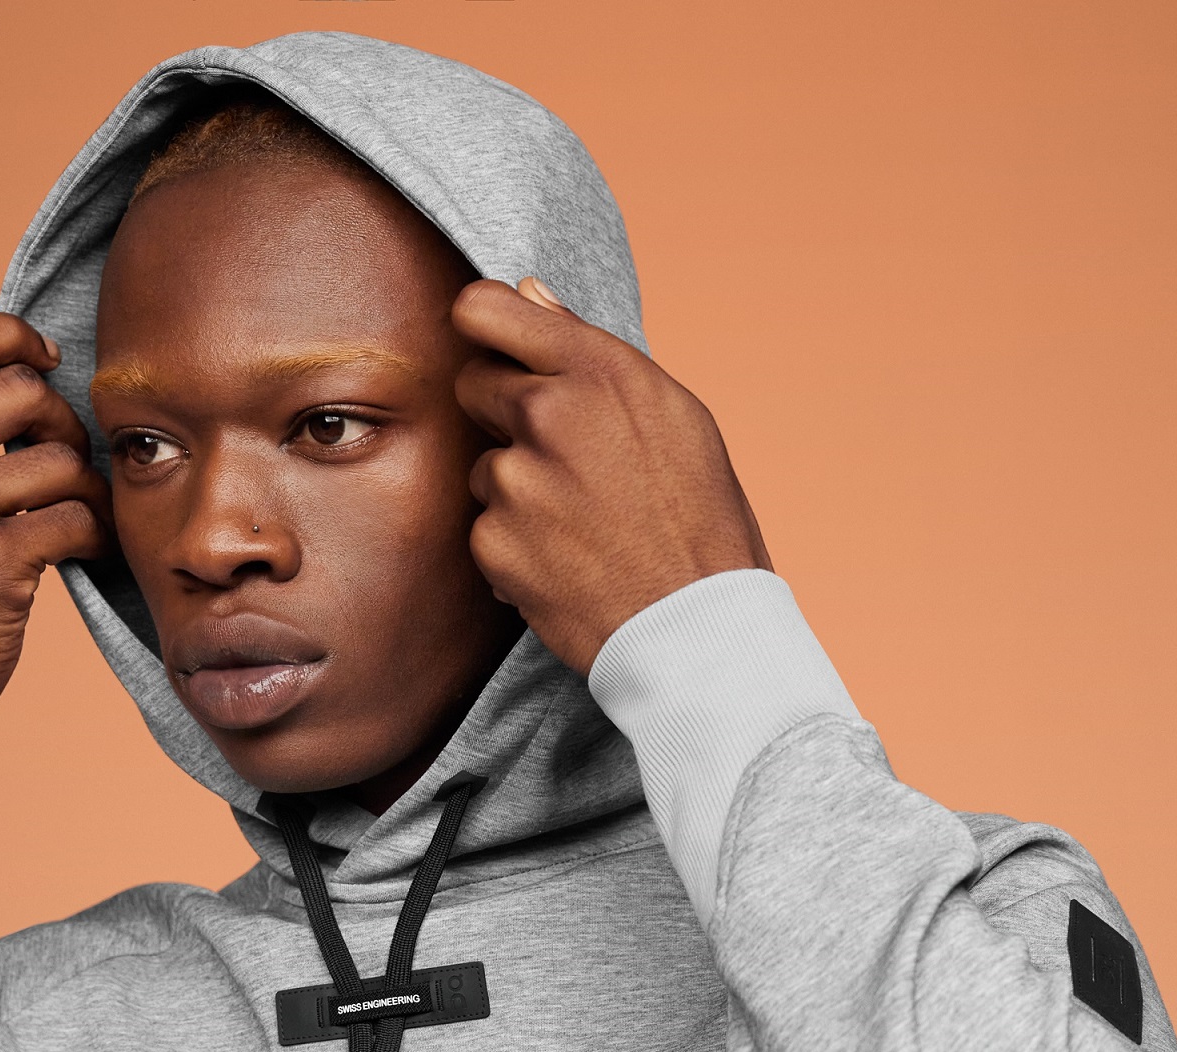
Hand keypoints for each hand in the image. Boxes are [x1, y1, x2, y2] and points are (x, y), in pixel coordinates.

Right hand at [0, 311, 110, 726]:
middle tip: (64, 459)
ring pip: (61, 460)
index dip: (14, 338)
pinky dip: (99, 533)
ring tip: (78, 513)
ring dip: (88, 487)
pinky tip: (88, 549)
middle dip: (64, 422)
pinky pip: (78, 518)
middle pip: (26, 391)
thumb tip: (27, 364)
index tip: (46, 359)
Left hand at [452, 278, 771, 678]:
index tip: (499, 356)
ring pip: (484, 467)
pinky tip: (569, 567)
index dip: (486, 332)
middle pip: (473, 384)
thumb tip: (529, 295)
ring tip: (582, 529)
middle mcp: (550, 416)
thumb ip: (593, 354)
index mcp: (598, 372)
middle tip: (563, 464)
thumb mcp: (676, 418)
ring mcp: (518, 482)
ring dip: (518, 492)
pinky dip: (517, 550)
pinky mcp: (496, 544)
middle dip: (504, 416)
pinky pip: (487, 531)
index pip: (483, 307)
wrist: (699, 630)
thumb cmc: (703, 525)